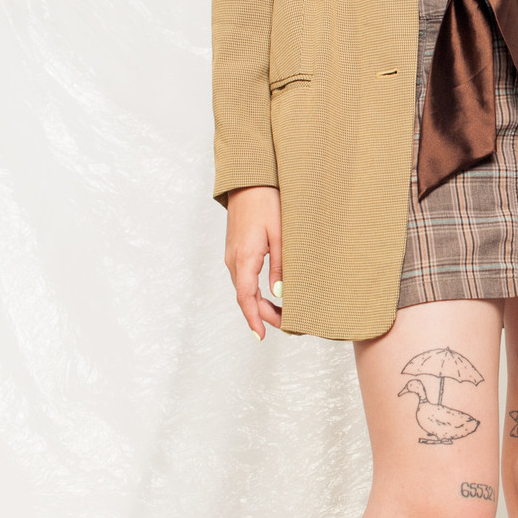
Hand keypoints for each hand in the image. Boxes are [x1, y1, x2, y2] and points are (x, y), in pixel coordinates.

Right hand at [225, 185, 282, 338]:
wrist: (249, 182)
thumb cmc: (267, 203)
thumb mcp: (280, 235)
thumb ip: (280, 265)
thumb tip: (278, 293)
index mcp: (245, 258)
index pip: (246, 298)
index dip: (254, 319)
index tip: (261, 336)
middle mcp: (234, 260)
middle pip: (245, 297)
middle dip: (263, 315)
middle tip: (285, 326)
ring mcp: (232, 255)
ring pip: (244, 288)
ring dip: (259, 304)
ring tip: (281, 315)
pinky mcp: (235, 250)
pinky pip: (243, 277)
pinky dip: (254, 292)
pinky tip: (267, 295)